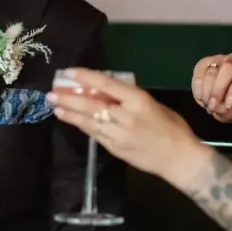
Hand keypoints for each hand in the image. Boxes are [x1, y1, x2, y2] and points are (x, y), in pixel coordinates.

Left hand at [48, 68, 209, 185]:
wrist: (180, 158)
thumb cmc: (172, 128)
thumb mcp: (154, 105)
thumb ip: (131, 98)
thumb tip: (107, 91)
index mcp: (139, 100)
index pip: (107, 85)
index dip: (87, 78)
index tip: (71, 72)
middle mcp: (126, 116)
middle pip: (92, 105)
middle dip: (69, 98)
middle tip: (51, 93)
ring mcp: (119, 134)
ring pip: (89, 121)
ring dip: (70, 114)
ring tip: (55, 106)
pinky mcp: (115, 149)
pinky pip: (95, 134)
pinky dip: (81, 126)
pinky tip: (70, 120)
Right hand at [191, 52, 231, 122]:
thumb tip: (219, 110)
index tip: (228, 106)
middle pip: (227, 68)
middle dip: (218, 90)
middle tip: (212, 107)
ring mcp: (218, 59)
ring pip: (210, 72)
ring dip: (206, 93)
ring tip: (207, 106)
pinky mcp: (203, 62)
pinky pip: (198, 74)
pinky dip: (197, 89)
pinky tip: (201, 99)